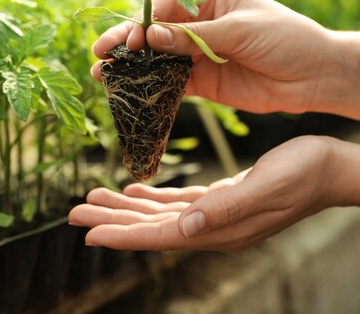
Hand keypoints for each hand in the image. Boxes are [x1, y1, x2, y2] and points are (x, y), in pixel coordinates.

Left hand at [68, 136, 359, 251]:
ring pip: (160, 214)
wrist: (328, 168)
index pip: (161, 236)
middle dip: (112, 219)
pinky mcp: (222, 197)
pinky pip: (179, 201)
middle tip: (75, 210)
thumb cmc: (304, 174)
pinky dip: (153, 196)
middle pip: (151, 227)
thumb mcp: (266, 188)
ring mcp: (217, 214)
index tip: (87, 232)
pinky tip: (136, 189)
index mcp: (221, 228)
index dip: (123, 235)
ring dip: (126, 207)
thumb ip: (226, 209)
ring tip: (95, 197)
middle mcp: (214, 226)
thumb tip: (185, 228)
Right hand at [92, 0, 359, 117]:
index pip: (166, 5)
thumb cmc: (285, 37)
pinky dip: (153, 87)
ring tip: (103, 75)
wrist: (316, 75)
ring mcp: (200, 52)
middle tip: (99, 54)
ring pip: (159, 58)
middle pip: (156, 31)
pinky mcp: (204, 80)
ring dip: (133, 66)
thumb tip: (151, 36)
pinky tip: (131, 92)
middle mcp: (200, 22)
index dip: (143, 22)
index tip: (129, 39)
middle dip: (127, 41)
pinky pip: (173, 82)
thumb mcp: (240, 30)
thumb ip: (195, 36)